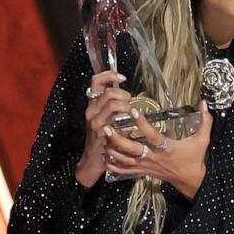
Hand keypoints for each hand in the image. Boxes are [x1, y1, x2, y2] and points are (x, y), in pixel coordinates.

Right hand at [75, 70, 130, 187]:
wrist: (94, 159)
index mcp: (94, 104)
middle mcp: (91, 110)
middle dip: (124, 94)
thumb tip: (141, 95)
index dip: (109, 75)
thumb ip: (121, 105)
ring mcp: (95, 121)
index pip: (96, 81)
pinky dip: (123, 121)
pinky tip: (127, 127)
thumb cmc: (105, 138)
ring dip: (125, 107)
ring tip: (130, 114)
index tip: (122, 77)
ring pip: (111, 104)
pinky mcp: (100, 132)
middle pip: (108, 92)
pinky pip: (113, 120)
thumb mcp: (110, 118)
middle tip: (130, 102)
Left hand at [104, 100, 212, 198]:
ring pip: (126, 161)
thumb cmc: (194, 158)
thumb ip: (205, 121)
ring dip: (113, 150)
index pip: (153, 136)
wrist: (190, 180)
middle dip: (119, 140)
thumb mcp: (202, 140)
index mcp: (167, 149)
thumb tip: (204, 103)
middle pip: (133, 150)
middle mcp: (154, 157)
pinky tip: (106, 156)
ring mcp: (147, 166)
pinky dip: (114, 165)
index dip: (143, 125)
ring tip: (103, 138)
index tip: (133, 112)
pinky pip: (125, 170)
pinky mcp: (143, 172)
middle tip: (107, 128)